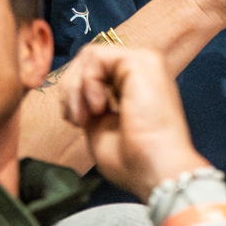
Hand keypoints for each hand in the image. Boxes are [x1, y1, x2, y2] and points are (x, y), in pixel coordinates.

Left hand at [59, 46, 207, 199]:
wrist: (155, 170)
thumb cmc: (134, 160)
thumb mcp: (100, 127)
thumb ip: (88, 103)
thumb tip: (73, 90)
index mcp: (134, 85)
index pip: (94, 70)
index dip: (74, 92)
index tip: (75, 121)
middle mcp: (141, 69)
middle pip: (87, 60)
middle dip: (70, 89)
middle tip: (75, 119)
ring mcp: (143, 62)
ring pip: (89, 55)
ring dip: (76, 88)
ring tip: (84, 117)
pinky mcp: (140, 60)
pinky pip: (96, 57)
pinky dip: (87, 82)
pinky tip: (98, 107)